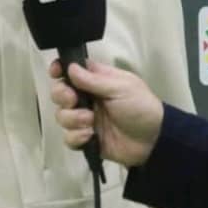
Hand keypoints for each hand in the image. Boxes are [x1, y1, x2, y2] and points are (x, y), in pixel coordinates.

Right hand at [49, 60, 164, 166]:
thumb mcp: (121, 88)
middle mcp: (88, 98)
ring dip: (72, 118)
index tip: (55, 73)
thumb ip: (94, 80)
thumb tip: (70, 67)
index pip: (72, 71)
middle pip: (60, 93)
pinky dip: (76, 137)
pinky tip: (90, 136)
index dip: (60, 70)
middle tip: (73, 100)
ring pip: (62, 116)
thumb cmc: (140, 106)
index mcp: (97, 80)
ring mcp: (85, 119)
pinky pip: (68, 137)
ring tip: (90, 122)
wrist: (152, 140)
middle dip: (62, 96)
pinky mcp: (86, 139)